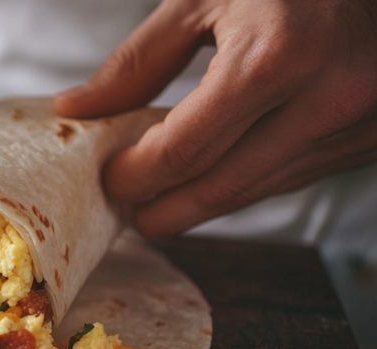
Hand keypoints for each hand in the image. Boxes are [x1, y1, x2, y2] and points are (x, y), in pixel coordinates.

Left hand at [53, 0, 376, 236]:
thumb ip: (140, 60)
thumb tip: (77, 108)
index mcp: (278, 57)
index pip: (185, 150)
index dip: (137, 176)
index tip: (110, 181)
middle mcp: (327, 99)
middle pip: (221, 186)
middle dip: (166, 210)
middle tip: (129, 214)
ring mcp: (357, 123)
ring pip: (259, 189)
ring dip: (204, 204)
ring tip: (162, 202)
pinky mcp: (371, 136)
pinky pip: (294, 176)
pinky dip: (247, 183)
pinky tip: (214, 179)